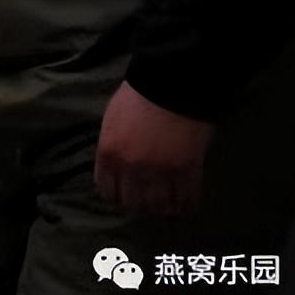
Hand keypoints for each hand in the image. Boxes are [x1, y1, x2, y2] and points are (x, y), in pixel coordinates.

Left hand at [94, 81, 212, 216]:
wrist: (170, 84)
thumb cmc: (137, 96)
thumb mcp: (112, 120)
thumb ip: (112, 146)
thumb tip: (114, 165)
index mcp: (108, 154)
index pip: (107, 190)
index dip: (116, 196)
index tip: (123, 196)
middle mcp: (130, 168)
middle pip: (132, 203)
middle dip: (139, 205)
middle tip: (146, 203)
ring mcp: (160, 172)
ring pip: (160, 206)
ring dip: (163, 209)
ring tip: (167, 208)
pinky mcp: (187, 171)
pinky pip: (186, 199)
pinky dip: (186, 206)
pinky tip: (186, 206)